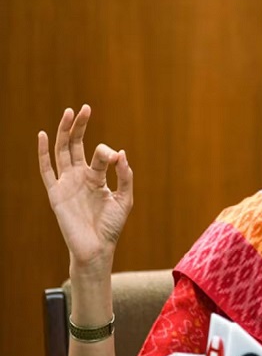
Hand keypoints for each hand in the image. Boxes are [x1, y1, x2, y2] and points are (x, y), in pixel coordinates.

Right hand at [38, 104, 132, 273]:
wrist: (97, 248)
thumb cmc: (111, 226)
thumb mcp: (125, 199)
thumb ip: (125, 176)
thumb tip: (121, 153)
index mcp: (97, 177)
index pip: (99, 155)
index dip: (107, 152)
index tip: (114, 158)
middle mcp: (80, 177)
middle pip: (77, 145)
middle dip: (81, 126)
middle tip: (85, 108)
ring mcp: (67, 183)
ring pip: (62, 152)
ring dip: (65, 132)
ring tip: (70, 113)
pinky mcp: (56, 193)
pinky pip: (46, 170)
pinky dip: (43, 153)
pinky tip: (43, 135)